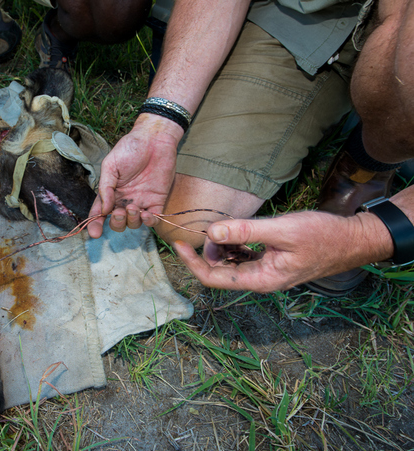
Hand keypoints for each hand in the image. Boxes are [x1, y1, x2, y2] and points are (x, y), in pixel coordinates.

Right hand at [87, 114, 182, 237]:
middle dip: (116, 223)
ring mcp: (141, 202)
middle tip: (119, 212)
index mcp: (111, 192)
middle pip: (118, 222)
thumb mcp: (111, 165)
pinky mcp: (157, 201)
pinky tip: (147, 214)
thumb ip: (106, 188)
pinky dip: (149, 221)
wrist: (154, 139)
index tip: (94, 233)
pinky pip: (153, 220)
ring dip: (132, 220)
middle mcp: (125, 200)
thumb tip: (103, 210)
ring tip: (133, 208)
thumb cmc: (130, 148)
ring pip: (134, 223)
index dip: (95, 224)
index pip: (100, 212)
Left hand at [173, 211, 392, 292]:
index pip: (212, 277)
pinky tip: (238, 229)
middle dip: (208, 249)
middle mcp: (259, 281)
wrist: (353, 241)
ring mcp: (264, 273)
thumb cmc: (322, 236)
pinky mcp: (270, 262)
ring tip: (225, 224)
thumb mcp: (282, 230)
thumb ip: (246, 231)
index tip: (178, 242)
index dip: (191, 261)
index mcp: (259, 280)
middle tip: (209, 225)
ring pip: (229, 262)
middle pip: (218, 270)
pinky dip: (234, 243)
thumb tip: (212, 231)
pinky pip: (242, 256)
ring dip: (221, 245)